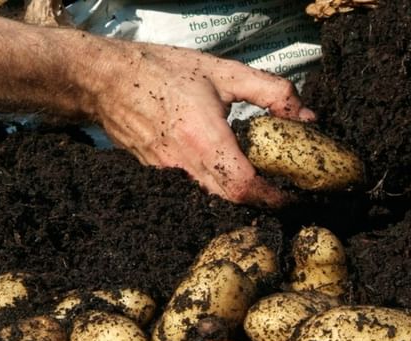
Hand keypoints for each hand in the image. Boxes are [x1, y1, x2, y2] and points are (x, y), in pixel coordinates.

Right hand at [89, 39, 315, 206]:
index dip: (272, 197)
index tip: (292, 195)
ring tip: (254, 177)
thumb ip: (271, 92)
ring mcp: (165, 173)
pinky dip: (212, 184)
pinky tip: (220, 166)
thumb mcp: (224, 72)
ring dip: (235, 193)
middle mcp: (183, 163)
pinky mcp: (154, 174)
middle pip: (230, 199)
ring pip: (210, 196)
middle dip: (259, 199)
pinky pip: (190, 187)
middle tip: (281, 187)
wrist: (104, 79)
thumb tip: (306, 116)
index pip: (244, 186)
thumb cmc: (163, 71)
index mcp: (203, 137)